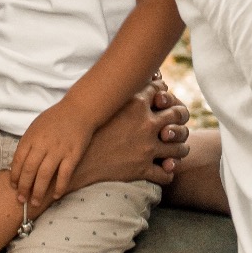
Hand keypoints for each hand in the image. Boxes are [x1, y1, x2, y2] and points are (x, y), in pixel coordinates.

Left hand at [12, 103, 96, 207]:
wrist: (79, 110)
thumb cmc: (55, 119)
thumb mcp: (36, 127)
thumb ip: (28, 144)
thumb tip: (18, 164)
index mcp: (31, 137)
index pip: (18, 160)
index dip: (14, 176)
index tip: (14, 187)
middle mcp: (43, 144)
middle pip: (29, 170)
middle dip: (23, 188)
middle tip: (21, 200)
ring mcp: (58, 150)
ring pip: (44, 175)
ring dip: (38, 192)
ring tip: (35, 203)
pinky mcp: (73, 154)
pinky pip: (64, 174)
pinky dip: (59, 187)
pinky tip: (55, 195)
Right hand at [71, 85, 189, 189]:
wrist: (71, 162)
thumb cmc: (81, 132)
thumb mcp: (100, 106)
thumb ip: (114, 92)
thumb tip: (120, 79)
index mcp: (135, 105)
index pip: (162, 91)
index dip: (165, 94)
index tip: (163, 99)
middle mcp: (145, 125)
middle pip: (179, 115)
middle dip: (180, 117)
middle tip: (175, 122)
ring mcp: (146, 148)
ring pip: (180, 147)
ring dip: (179, 148)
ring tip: (175, 149)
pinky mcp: (142, 170)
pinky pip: (166, 173)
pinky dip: (168, 171)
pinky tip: (163, 169)